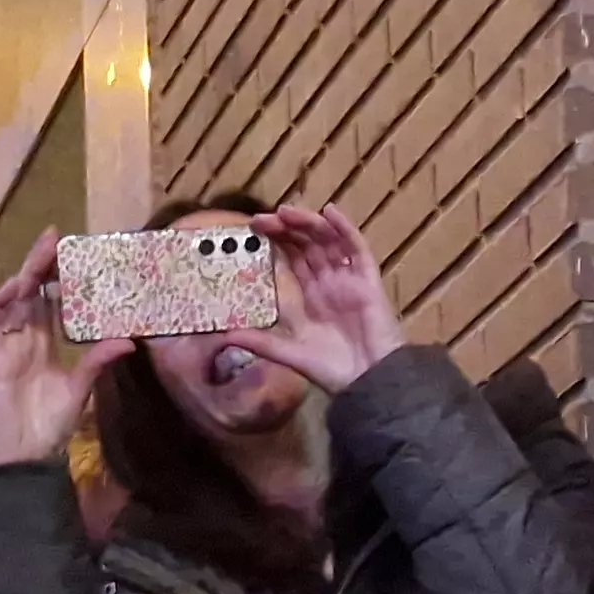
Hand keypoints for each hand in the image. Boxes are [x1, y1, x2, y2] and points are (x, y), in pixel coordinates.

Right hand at [0, 228, 131, 465]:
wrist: (23, 456)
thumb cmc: (50, 425)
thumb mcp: (81, 388)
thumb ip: (98, 361)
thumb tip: (129, 340)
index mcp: (47, 344)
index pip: (53, 301)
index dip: (60, 278)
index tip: (77, 253)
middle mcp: (26, 338)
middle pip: (32, 293)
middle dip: (41, 265)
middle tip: (55, 237)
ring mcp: (7, 345)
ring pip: (12, 301)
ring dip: (25, 276)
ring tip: (41, 254)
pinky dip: (1, 303)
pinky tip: (16, 287)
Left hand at [247, 206, 407, 392]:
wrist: (369, 382)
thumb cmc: (333, 370)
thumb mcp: (289, 353)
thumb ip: (261, 342)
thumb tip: (224, 336)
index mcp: (312, 295)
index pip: (293, 258)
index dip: (277, 240)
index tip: (255, 227)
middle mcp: (330, 282)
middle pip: (308, 244)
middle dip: (287, 228)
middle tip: (264, 218)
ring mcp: (349, 279)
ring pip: (329, 240)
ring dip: (309, 223)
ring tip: (287, 211)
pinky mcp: (368, 281)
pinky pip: (358, 249)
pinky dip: (346, 229)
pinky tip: (330, 212)